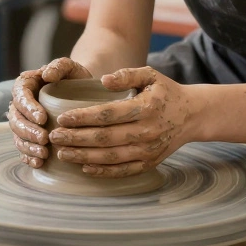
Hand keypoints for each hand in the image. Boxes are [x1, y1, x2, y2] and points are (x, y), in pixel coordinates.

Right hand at [8, 57, 92, 167]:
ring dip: (28, 146)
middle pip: (16, 119)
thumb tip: (46, 74)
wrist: (81, 93)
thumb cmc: (74, 78)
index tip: (42, 118)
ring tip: (43, 154)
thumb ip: (59, 66)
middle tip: (44, 139)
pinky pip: (23, 148)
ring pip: (18, 136)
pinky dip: (28, 157)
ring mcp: (24, 122)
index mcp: (26, 85)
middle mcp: (21, 104)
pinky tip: (38, 163)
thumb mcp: (70, 67)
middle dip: (28, 131)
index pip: (21, 96)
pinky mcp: (30, 137)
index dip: (28, 108)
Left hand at [48, 67, 195, 177]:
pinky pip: (123, 171)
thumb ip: (126, 74)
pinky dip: (103, 171)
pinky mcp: (149, 163)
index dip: (82, 117)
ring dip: (83, 157)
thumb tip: (103, 80)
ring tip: (62, 153)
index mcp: (145, 108)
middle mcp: (147, 131)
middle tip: (53, 137)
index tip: (61, 118)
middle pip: (105, 138)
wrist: (193, 116)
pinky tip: (84, 168)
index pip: (107, 114)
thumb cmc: (165, 92)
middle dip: (76, 139)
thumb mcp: (150, 75)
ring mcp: (148, 150)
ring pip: (111, 157)